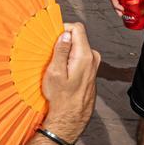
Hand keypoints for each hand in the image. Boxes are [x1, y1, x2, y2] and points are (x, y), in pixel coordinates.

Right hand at [40, 23, 100, 142]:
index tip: (51, 37)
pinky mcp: (90, 70)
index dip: (62, 28)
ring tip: (55, 65)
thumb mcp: (55, 72)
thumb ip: (61, 51)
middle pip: (77, 37)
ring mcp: (93, 64)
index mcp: (84, 55)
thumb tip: (64, 34)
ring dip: (65, 51)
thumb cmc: (61, 97)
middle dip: (62, 41)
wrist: (71, 116)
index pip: (77, 28)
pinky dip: (69, 59)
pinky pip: (79, 56)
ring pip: (77, 47)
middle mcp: (93, 58)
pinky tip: (61, 71)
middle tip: (50, 54)